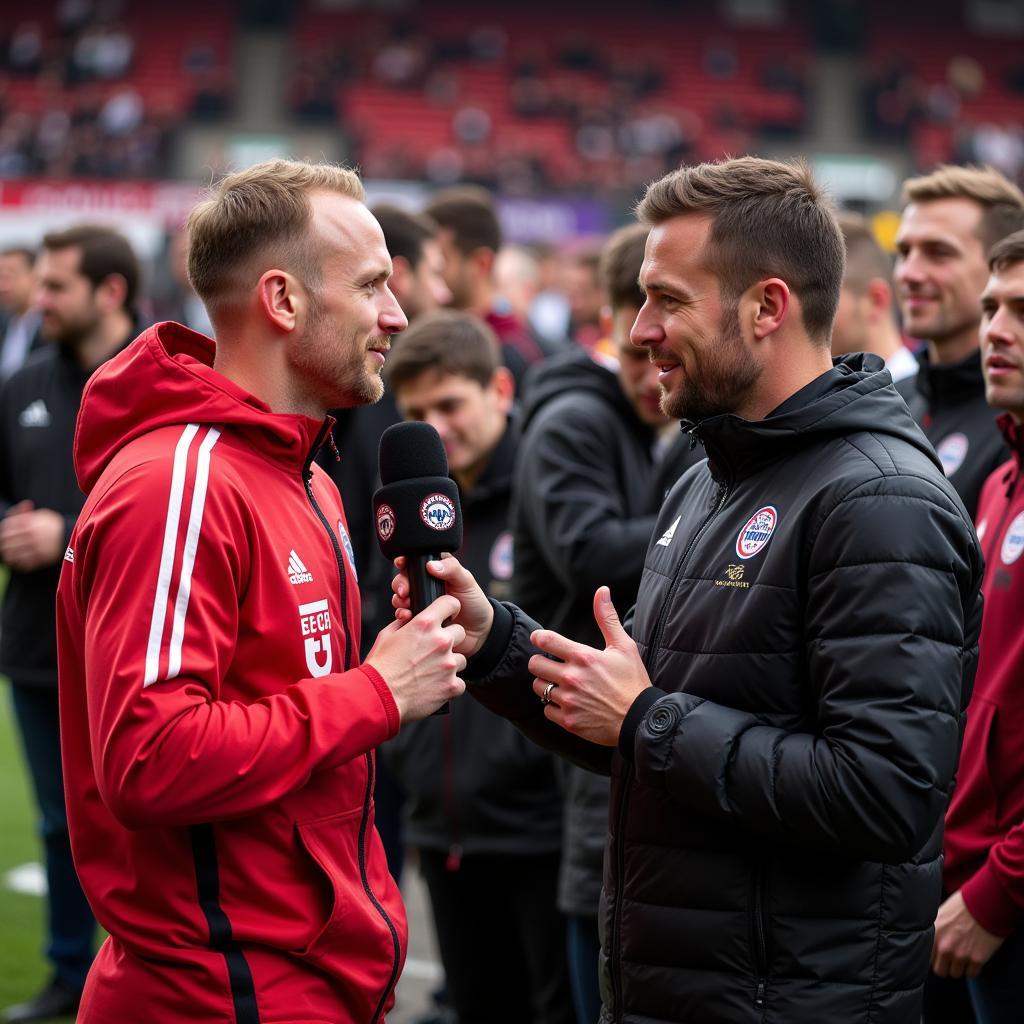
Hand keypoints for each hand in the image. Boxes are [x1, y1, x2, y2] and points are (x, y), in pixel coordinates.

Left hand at [0, 502, 65, 570]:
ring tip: (8, 556)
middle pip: (9, 540)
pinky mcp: (42, 558)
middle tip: (5, 546)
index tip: (4, 534)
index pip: (9, 526)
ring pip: (15, 553)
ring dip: (9, 555)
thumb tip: (14, 511)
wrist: (71, 537)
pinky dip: (19, 564)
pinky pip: (25, 564)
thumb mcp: (42, 515)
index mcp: (30, 523)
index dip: (4, 530)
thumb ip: (26, 513)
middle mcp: (32, 535)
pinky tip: (17, 563)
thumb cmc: (54, 526)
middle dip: (5, 544)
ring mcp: (37, 547)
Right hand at [365, 593, 466, 722]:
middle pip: (460, 632)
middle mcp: (441, 641)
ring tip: (431, 673)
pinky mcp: (451, 685)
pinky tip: (435, 688)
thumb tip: (409, 617)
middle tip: (434, 652)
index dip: (450, 608)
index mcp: (425, 624)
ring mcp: (448, 664)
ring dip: (450, 664)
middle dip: (450, 640)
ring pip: (461, 659)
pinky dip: (450, 686)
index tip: (448, 616)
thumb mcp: (386, 636)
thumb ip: (402, 623)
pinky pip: (460, 683)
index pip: (451, 603)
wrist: (378, 697)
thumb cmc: (379, 667)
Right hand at [391, 554, 492, 657]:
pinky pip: (404, 615)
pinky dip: (402, 615)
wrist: (479, 632)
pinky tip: (406, 616)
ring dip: (399, 600)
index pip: (416, 562)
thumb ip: (452, 569)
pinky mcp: (419, 620)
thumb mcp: (466, 581)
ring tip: (405, 604)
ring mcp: (421, 603)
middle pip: (404, 580)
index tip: (401, 563)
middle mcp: (426, 586)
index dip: (405, 561)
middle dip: (400, 584)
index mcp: (436, 571)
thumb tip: (431, 565)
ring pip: (401, 597)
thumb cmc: (475, 603)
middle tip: (404, 591)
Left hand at [528, 587, 651, 745]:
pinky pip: (545, 709)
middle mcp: (572, 677)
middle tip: (552, 665)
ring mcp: (568, 700)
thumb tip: (601, 590)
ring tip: (560, 684)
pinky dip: (553, 706)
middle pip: (535, 664)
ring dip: (546, 684)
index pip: (546, 640)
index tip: (540, 640)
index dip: (539, 638)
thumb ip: (607, 618)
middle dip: (541, 663)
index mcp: (583, 656)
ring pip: (538, 687)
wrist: (640, 720)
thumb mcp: (624, 646)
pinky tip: (567, 702)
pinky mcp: (568, 720)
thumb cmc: (633, 681)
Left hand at [931, 889, 1004, 977]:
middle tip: (951, 957)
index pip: (926, 959)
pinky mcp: (977, 959)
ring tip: (963, 954)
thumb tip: (928, 941)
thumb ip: (933, 930)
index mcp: (933, 935)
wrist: (984, 903)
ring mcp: (961, 955)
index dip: (933, 957)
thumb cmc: (962, 906)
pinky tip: (974, 955)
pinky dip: (973, 968)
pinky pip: (972, 974)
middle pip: (940, 971)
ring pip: (956, 974)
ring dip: (959, 967)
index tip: (937, 955)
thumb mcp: (940, 914)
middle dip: (945, 965)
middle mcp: (944, 947)